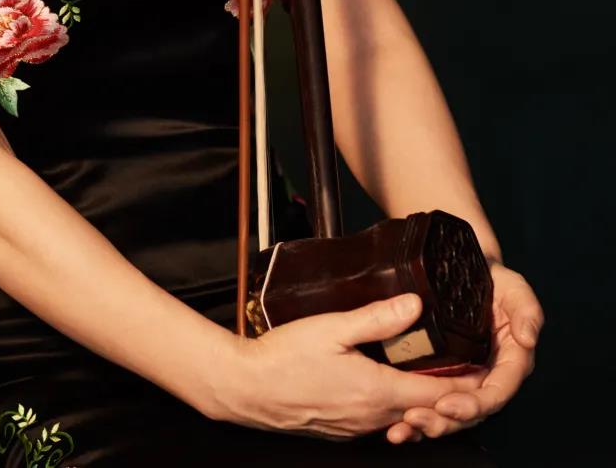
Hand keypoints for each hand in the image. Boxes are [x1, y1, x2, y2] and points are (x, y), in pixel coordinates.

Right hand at [209, 292, 489, 439]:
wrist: (247, 389)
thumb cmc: (283, 359)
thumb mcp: (331, 328)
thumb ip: (376, 317)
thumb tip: (414, 304)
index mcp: (376, 391)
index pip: (436, 396)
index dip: (464, 388)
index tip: (485, 376)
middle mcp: (372, 416)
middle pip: (424, 410)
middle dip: (447, 395)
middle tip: (465, 373)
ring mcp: (357, 427)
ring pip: (402, 416)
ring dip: (420, 401)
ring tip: (434, 378)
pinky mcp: (342, 428)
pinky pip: (379, 419)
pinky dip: (394, 405)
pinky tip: (388, 384)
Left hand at [385, 262, 543, 443]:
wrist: (468, 268)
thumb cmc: (496, 280)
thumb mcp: (515, 288)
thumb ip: (527, 310)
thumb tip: (528, 339)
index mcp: (510, 363)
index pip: (496, 393)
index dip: (474, 405)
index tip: (448, 407)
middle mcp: (489, 375)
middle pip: (471, 411)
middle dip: (445, 421)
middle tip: (416, 420)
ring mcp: (466, 376)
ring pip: (452, 412)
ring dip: (429, 423)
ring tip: (403, 427)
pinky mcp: (445, 373)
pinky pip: (434, 399)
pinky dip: (418, 413)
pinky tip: (397, 425)